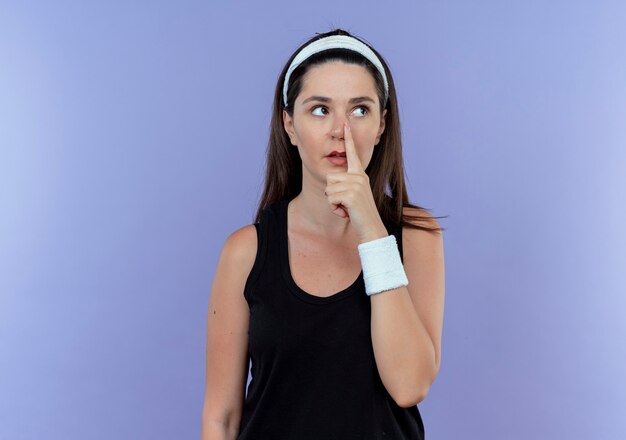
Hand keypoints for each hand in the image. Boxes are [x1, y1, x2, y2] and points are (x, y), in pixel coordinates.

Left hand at [324, 123, 387, 242]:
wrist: (370, 227)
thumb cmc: (359, 212)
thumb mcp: (354, 194)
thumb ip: (346, 183)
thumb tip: (331, 179)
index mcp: (360, 174)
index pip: (353, 153)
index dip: (349, 139)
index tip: (347, 124)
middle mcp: (359, 176)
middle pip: (330, 177)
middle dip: (332, 193)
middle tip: (346, 203)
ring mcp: (356, 184)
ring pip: (328, 188)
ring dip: (333, 202)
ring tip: (346, 207)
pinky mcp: (351, 194)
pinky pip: (331, 197)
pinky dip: (335, 208)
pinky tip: (345, 212)